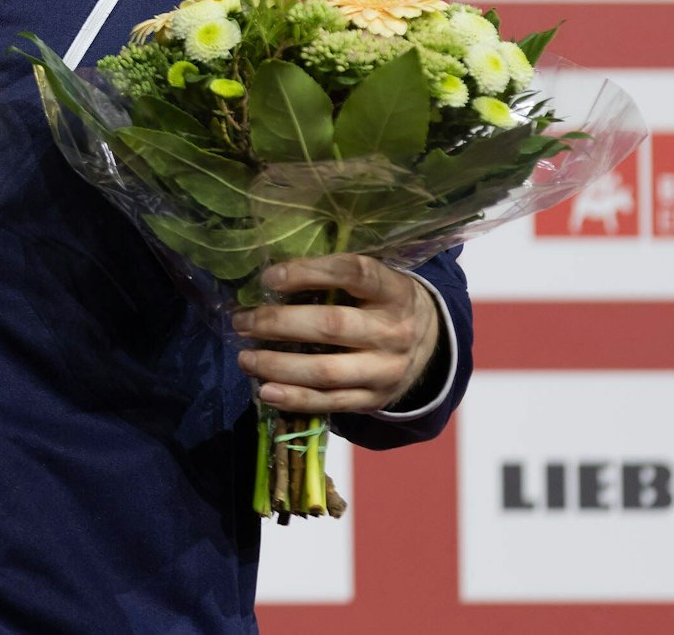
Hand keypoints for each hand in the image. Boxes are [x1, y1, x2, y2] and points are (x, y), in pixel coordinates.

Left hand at [230, 255, 439, 414]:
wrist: (430, 345)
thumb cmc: (385, 303)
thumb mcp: (376, 282)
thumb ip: (337, 278)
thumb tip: (272, 278)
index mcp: (395, 291)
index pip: (355, 273)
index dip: (310, 272)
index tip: (269, 277)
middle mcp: (394, 331)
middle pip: (332, 326)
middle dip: (279, 323)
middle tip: (243, 321)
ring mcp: (385, 370)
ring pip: (326, 371)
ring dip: (278, 366)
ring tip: (245, 358)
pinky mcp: (374, 399)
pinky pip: (329, 402)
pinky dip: (294, 398)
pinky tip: (265, 390)